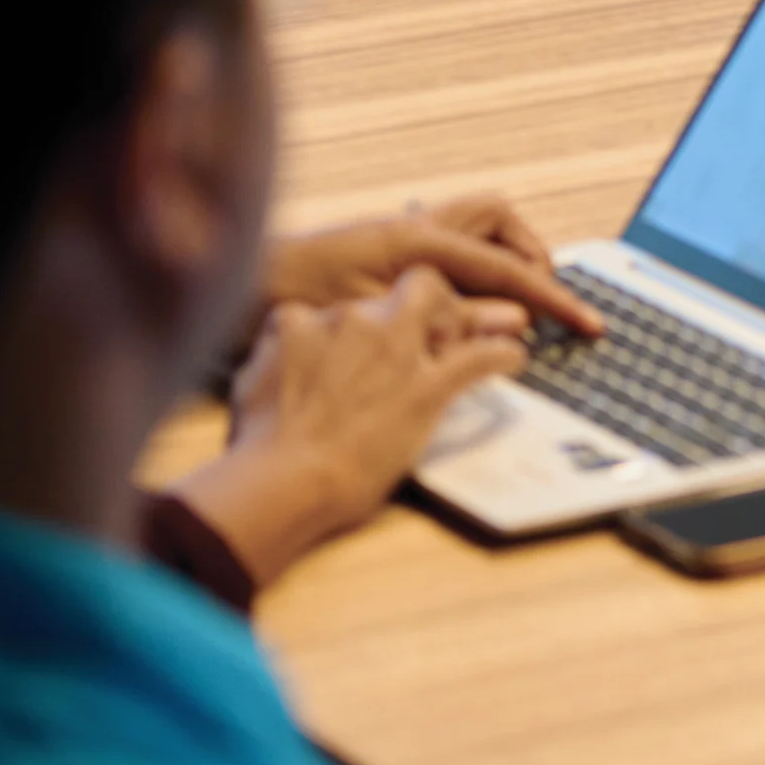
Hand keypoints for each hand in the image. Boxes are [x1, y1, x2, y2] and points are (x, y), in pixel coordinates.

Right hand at [167, 267, 532, 590]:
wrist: (283, 479)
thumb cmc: (261, 444)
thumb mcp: (252, 381)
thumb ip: (271, 353)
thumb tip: (275, 345)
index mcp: (307, 317)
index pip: (352, 300)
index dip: (372, 319)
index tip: (380, 335)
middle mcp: (354, 320)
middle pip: (408, 285)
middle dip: (430, 299)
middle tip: (439, 326)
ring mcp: (394, 349)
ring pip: (448, 305)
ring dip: (469, 318)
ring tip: (486, 331)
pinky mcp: (428, 385)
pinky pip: (480, 356)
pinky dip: (500, 356)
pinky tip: (512, 359)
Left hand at [264, 195, 596, 336]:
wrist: (230, 292)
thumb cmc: (291, 307)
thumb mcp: (374, 325)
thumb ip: (448, 322)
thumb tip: (513, 321)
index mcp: (416, 240)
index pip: (506, 268)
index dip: (553, 299)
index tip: (588, 323)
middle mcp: (411, 225)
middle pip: (497, 216)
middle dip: (530, 252)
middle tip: (540, 299)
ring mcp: (396, 231)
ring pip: (473, 224)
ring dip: (499, 256)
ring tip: (505, 306)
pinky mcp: (382, 247)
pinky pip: (444, 244)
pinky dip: (465, 268)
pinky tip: (454, 307)